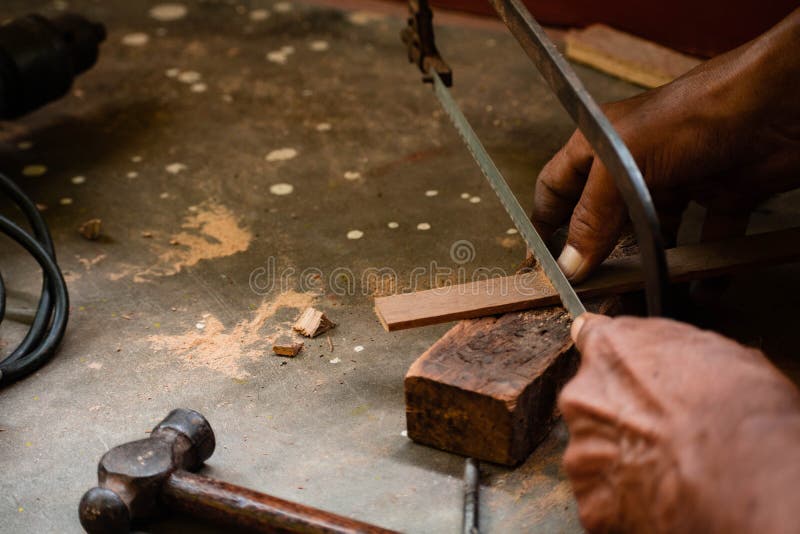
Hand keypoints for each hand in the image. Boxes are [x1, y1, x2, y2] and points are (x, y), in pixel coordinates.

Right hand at [533, 9, 799, 281]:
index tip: (538, 263)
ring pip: (654, 231)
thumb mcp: (625, 163)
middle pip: (604, 216)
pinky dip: (707, 267)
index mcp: (600, 145)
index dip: (545, 224)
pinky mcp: (721, 194)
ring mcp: (679, 179)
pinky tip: (701, 289)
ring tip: (640, 295)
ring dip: (649, 262)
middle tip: (590, 289)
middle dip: (598, 252)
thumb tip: (570, 265)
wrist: (778, 104)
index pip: (556, 188)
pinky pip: (707, 238)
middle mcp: (635, 163)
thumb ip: (593, 216)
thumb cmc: (694, 115)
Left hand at [559, 313, 799, 532]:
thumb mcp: (711, 348)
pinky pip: (604, 496)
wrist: (741, 466)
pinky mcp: (589, 496)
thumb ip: (667, 350)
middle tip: (662, 431)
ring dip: (622, 458)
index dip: (613, 362)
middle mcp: (582, 394)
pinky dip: (625, 499)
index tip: (622, 372)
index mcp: (609, 350)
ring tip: (667, 465)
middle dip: (621, 416)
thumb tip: (668, 357)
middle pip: (592, 403)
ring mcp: (582, 447)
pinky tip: (660, 493)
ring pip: (595, 452)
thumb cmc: (738, 404)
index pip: (592, 342)